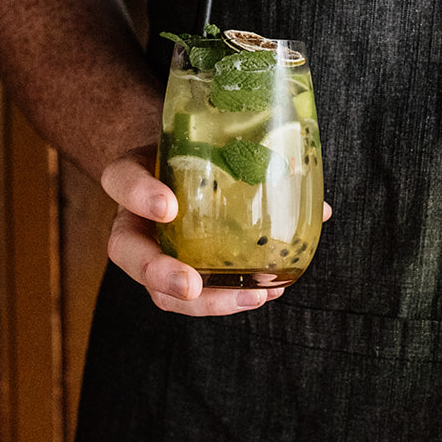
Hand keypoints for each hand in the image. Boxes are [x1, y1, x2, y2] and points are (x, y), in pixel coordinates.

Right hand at [100, 147, 283, 313]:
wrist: (178, 163)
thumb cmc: (191, 151)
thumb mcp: (206, 140)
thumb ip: (249, 154)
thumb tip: (320, 203)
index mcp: (133, 177)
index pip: (121, 180)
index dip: (139, 195)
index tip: (169, 207)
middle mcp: (133, 219)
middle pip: (126, 252)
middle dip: (159, 274)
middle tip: (191, 285)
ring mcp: (150, 251)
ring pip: (157, 288)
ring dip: (205, 301)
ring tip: (249, 297)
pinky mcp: (173, 272)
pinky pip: (193, 296)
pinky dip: (227, 299)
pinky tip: (263, 294)